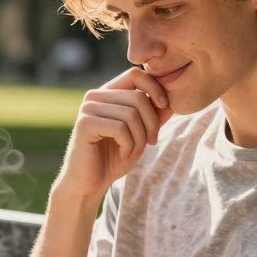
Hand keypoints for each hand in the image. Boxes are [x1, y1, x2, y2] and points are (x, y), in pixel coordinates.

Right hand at [53, 68, 173, 200]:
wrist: (89, 182)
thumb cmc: (114, 157)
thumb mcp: (140, 135)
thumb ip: (154, 116)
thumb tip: (172, 100)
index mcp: (108, 92)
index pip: (135, 74)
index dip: (155, 88)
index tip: (164, 108)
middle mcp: (95, 96)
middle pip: (137, 97)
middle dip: (152, 123)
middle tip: (151, 142)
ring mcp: (88, 108)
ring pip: (130, 114)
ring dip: (140, 138)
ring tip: (134, 150)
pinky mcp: (84, 124)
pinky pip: (120, 128)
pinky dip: (129, 145)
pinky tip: (124, 153)